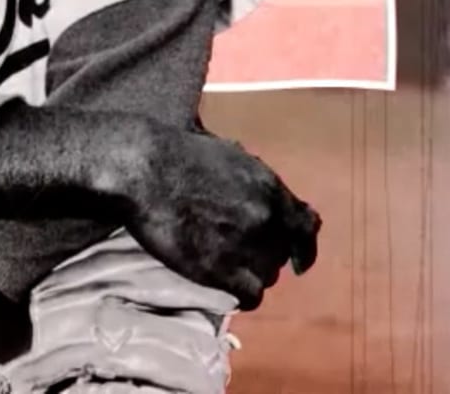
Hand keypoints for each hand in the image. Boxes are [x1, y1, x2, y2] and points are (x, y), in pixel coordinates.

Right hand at [120, 127, 321, 310]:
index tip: (298, 260)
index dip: (304, 246)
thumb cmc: (177, 152)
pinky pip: (250, 296)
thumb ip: (254, 177)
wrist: (143, 169)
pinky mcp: (220, 270)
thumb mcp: (229, 154)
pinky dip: (243, 296)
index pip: (306, 226)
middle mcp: (265, 219)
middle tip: (243, 253)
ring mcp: (244, 246)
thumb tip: (263, 187)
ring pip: (267, 276)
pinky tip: (230, 290)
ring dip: (252, 274)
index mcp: (270, 187)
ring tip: (230, 268)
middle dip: (266, 254)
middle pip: (281, 253)